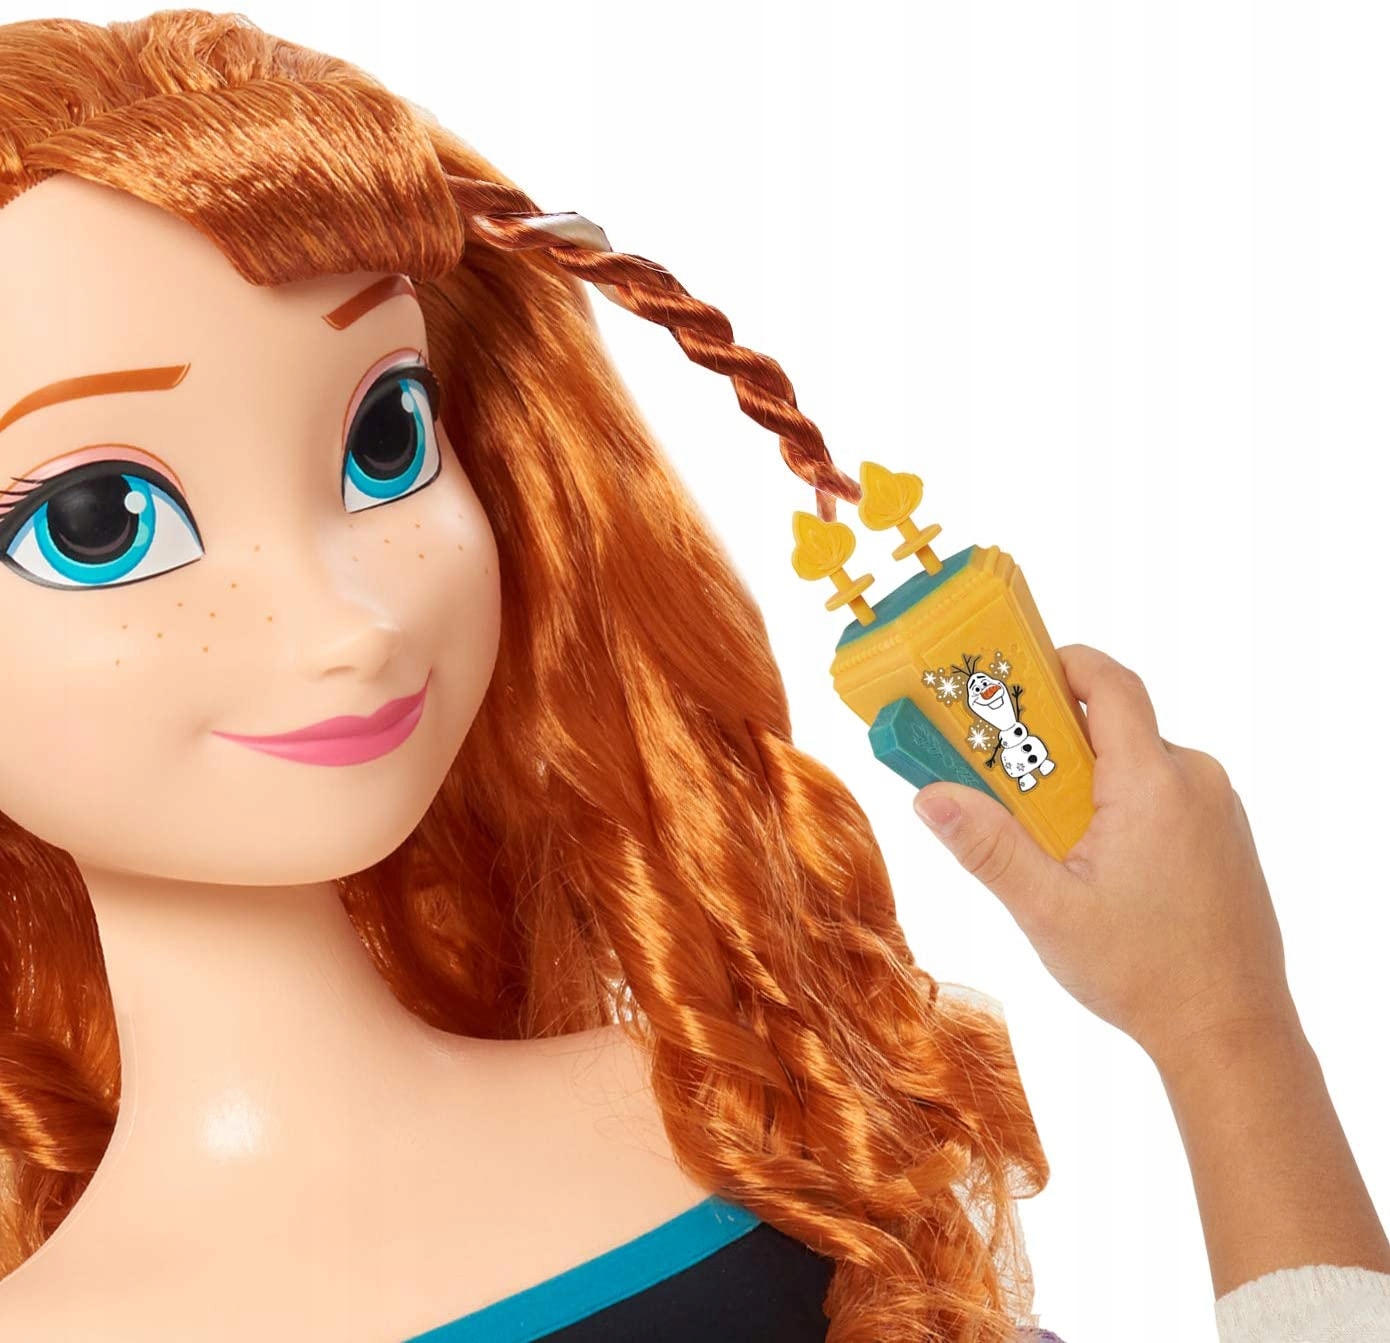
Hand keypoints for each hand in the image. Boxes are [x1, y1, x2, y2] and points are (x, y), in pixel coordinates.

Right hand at [913, 643, 1295, 1068]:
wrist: (1233, 1032)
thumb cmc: (1143, 972)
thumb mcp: (1047, 909)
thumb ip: (987, 845)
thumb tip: (928, 794)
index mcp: (1152, 783)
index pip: (1111, 682)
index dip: (1063, 662)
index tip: (1016, 674)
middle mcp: (1195, 780)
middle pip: (1117, 725)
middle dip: (1057, 742)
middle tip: (1008, 776)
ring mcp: (1219, 808)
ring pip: (1140, 763)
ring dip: (1091, 780)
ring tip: (1050, 838)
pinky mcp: (1227, 836)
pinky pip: (1167, 793)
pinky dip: (1125, 805)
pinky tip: (1098, 863)